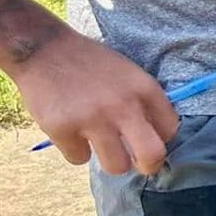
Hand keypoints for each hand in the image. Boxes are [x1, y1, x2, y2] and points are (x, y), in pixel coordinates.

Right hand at [17, 29, 177, 175]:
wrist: (45, 50)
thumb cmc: (91, 63)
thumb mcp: (129, 73)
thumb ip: (143, 102)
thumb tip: (157, 137)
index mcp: (144, 89)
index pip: (170, 130)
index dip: (161, 139)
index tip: (150, 140)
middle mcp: (123, 106)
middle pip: (152, 155)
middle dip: (148, 166)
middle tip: (138, 164)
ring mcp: (93, 120)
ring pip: (116, 166)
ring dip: (110, 160)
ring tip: (100, 144)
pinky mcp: (63, 130)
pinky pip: (79, 159)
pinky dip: (75, 149)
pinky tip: (70, 130)